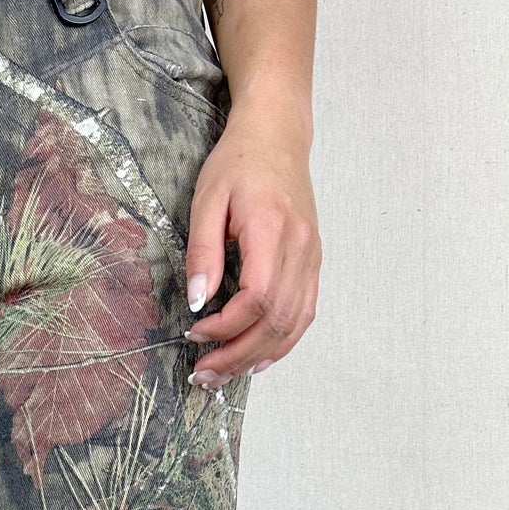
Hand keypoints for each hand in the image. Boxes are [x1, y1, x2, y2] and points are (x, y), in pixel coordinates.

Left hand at [181, 89, 320, 385]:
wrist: (277, 135)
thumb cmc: (239, 163)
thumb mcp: (207, 200)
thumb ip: (203, 252)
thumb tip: (198, 301)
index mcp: (272, 230)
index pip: (258, 298)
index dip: (227, 326)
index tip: (195, 333)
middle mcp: (301, 248)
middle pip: (277, 320)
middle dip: (238, 354)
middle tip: (204, 373)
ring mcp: (312, 257)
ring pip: (294, 324)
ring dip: (258, 356)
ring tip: (224, 374)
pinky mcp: (313, 263)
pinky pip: (304, 313)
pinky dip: (283, 342)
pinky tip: (258, 358)